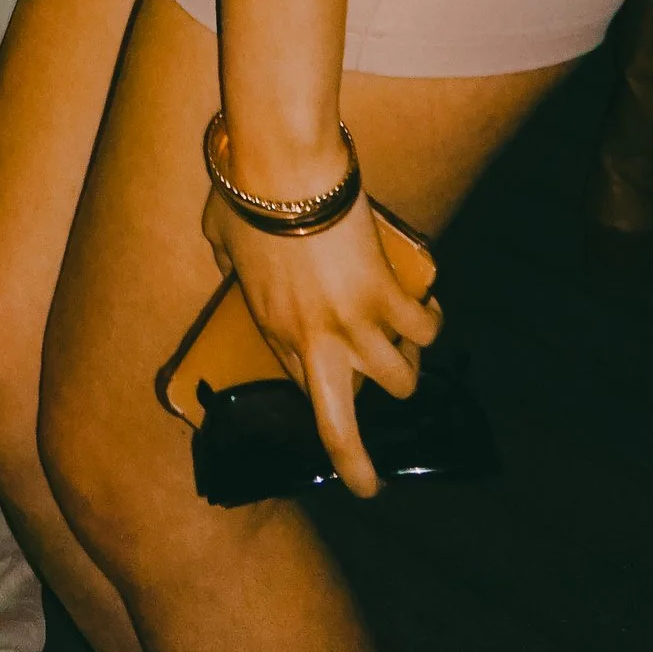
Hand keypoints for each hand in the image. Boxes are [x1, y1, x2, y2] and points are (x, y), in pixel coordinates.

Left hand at [202, 189, 440, 499]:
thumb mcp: (219, 236)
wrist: (286, 169)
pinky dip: (432, 322)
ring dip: (408, 370)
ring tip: (410, 352)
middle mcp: (315, 340)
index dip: (315, 392)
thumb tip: (231, 260)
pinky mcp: (389, 295)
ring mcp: (356, 323)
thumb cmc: (245, 192)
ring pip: (400, 381)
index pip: (297, 384)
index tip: (325, 398)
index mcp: (273, 328)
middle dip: (356, 463)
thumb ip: (227, 259)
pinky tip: (431, 311)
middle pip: (341, 425)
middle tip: (368, 482)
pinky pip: (425, 328)